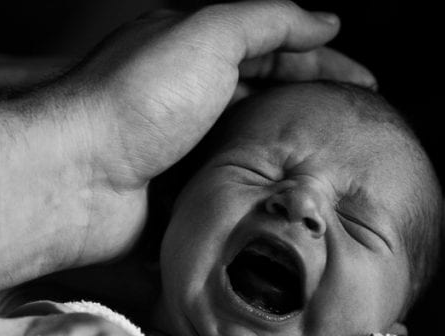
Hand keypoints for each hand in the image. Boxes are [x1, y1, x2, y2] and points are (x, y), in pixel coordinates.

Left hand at [46, 1, 374, 260]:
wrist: (77, 177)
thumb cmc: (134, 101)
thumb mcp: (208, 35)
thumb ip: (268, 21)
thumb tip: (324, 20)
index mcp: (190, 50)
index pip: (271, 46)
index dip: (322, 60)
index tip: (367, 86)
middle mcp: (182, 98)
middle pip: (259, 98)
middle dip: (306, 110)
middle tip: (355, 132)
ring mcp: (174, 151)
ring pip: (243, 149)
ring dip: (282, 158)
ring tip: (329, 174)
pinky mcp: (168, 198)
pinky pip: (220, 193)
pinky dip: (249, 196)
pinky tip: (279, 207)